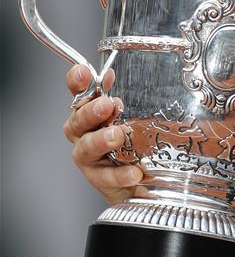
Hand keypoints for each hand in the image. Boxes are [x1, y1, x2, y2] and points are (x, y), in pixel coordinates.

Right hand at [63, 64, 145, 205]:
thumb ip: (130, 102)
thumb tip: (128, 77)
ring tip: (117, 136)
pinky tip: (135, 172)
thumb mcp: (135, 121)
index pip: (79, 94)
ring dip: (100, 140)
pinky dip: (120, 174)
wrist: (136, 185)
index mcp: (90, 116)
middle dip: (90, 111)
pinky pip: (106, 177)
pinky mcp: (99, 180)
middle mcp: (83, 135)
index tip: (84, 71)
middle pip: (77, 121)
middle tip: (106, 105)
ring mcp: (88, 159)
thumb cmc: (131, 147)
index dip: (78, 82)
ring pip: (86, 148)